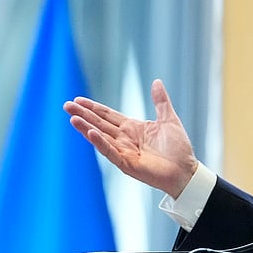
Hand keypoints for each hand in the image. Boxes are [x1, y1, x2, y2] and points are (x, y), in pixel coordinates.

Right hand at [64, 79, 197, 197]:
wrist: (186, 170)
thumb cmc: (178, 149)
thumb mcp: (169, 119)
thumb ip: (160, 101)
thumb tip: (157, 82)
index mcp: (132, 128)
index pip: (108, 116)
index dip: (93, 107)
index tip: (78, 100)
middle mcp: (125, 139)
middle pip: (100, 124)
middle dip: (83, 114)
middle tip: (66, 105)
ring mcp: (124, 152)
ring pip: (101, 137)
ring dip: (86, 127)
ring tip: (72, 117)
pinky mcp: (127, 164)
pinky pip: (111, 152)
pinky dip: (100, 143)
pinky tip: (90, 133)